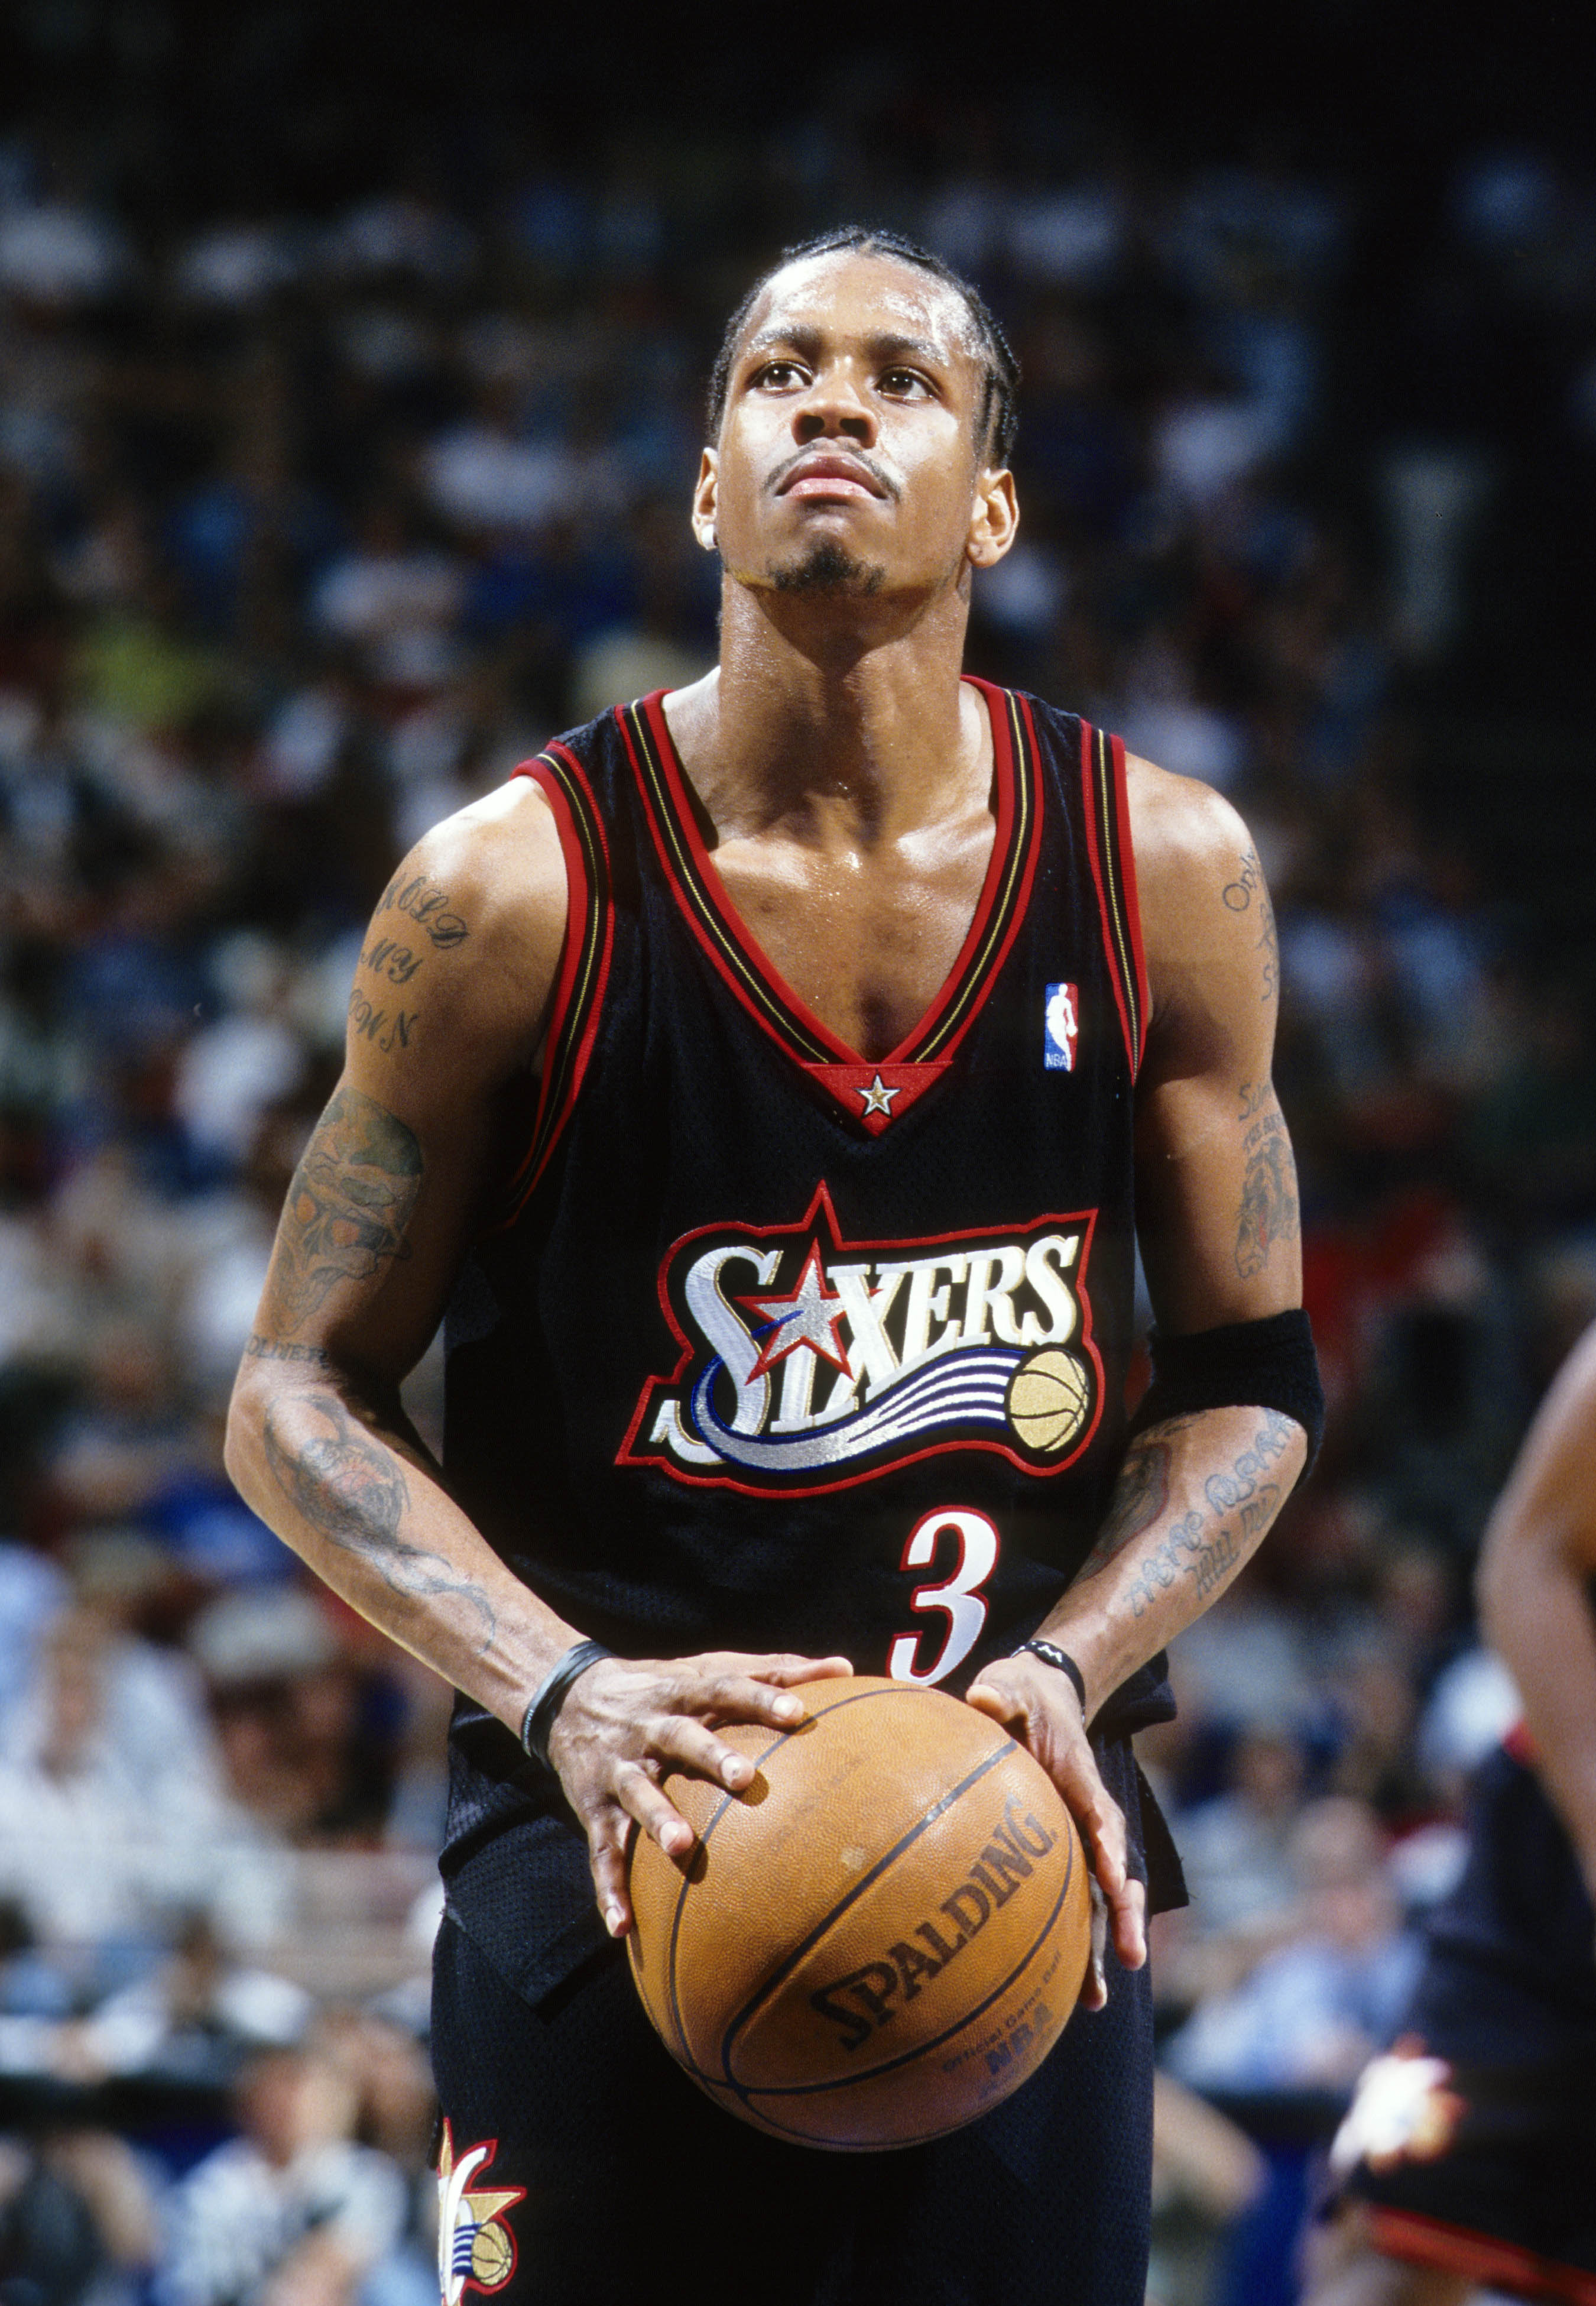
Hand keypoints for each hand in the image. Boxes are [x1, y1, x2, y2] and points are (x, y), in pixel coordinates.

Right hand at [545, 1649, 851, 1937]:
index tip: (798, 1712)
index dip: (761, 1697)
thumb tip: (845, 1666)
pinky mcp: (594, 1809)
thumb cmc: (665, 1690)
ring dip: (657, 1819)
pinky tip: (623, 1927)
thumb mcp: (710, 1670)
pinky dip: (609, 1889)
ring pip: (637, 1793)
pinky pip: (602, 1852)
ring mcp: (618, 1768)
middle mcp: (649, 1727)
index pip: (726, 1687)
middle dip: (711, 1756)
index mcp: (684, 1692)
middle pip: (681, 1737)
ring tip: (683, 1847)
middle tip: (745, 1778)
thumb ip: (774, 1670)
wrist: (569, 1701)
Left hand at [965, 1653, 1146, 2008]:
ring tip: (1092, 1999)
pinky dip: (1068, 1942)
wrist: (1041, 1696)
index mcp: (1083, 1783)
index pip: (1103, 1821)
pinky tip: (1049, 1989)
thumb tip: (984, 1698)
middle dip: (1123, 1919)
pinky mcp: (1062, 1855)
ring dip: (1099, 1948)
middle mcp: (1090, 1820)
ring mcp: (1080, 1842)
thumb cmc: (1023, 1694)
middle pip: (1113, 1877)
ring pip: (1096, 1902)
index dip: (1110, 1851)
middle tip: (1128, 1960)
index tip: (1115, 1883)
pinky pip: (1068, 1901)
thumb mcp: (1013, 1686)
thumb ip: (1003, 1694)